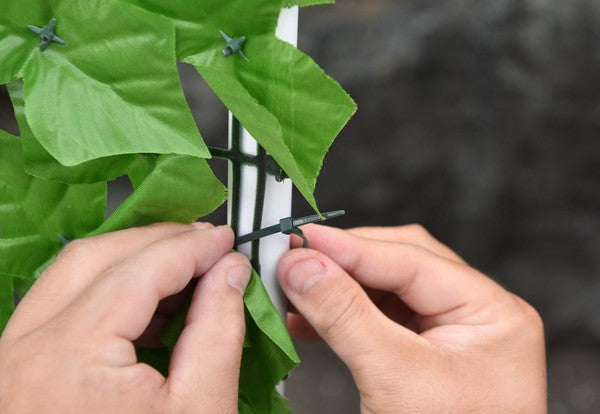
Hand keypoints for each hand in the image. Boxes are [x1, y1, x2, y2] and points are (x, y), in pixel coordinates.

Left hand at [0, 222, 250, 413]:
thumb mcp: (201, 410)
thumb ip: (218, 329)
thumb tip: (229, 272)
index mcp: (69, 358)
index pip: (139, 269)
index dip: (190, 246)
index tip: (226, 239)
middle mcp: (22, 350)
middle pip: (94, 257)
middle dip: (156, 240)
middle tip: (205, 243)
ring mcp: (9, 361)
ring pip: (70, 276)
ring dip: (130, 261)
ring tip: (183, 269)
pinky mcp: (13, 373)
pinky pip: (60, 308)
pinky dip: (108, 292)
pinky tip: (148, 306)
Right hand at [277, 224, 545, 412]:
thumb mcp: (395, 379)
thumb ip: (346, 315)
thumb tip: (301, 265)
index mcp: (492, 312)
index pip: (413, 261)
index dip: (351, 247)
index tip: (301, 239)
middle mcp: (474, 314)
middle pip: (400, 265)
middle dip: (344, 262)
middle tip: (295, 258)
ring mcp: (449, 334)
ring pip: (384, 290)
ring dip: (337, 289)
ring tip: (294, 289)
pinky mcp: (422, 354)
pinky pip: (378, 319)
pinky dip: (341, 316)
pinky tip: (307, 319)